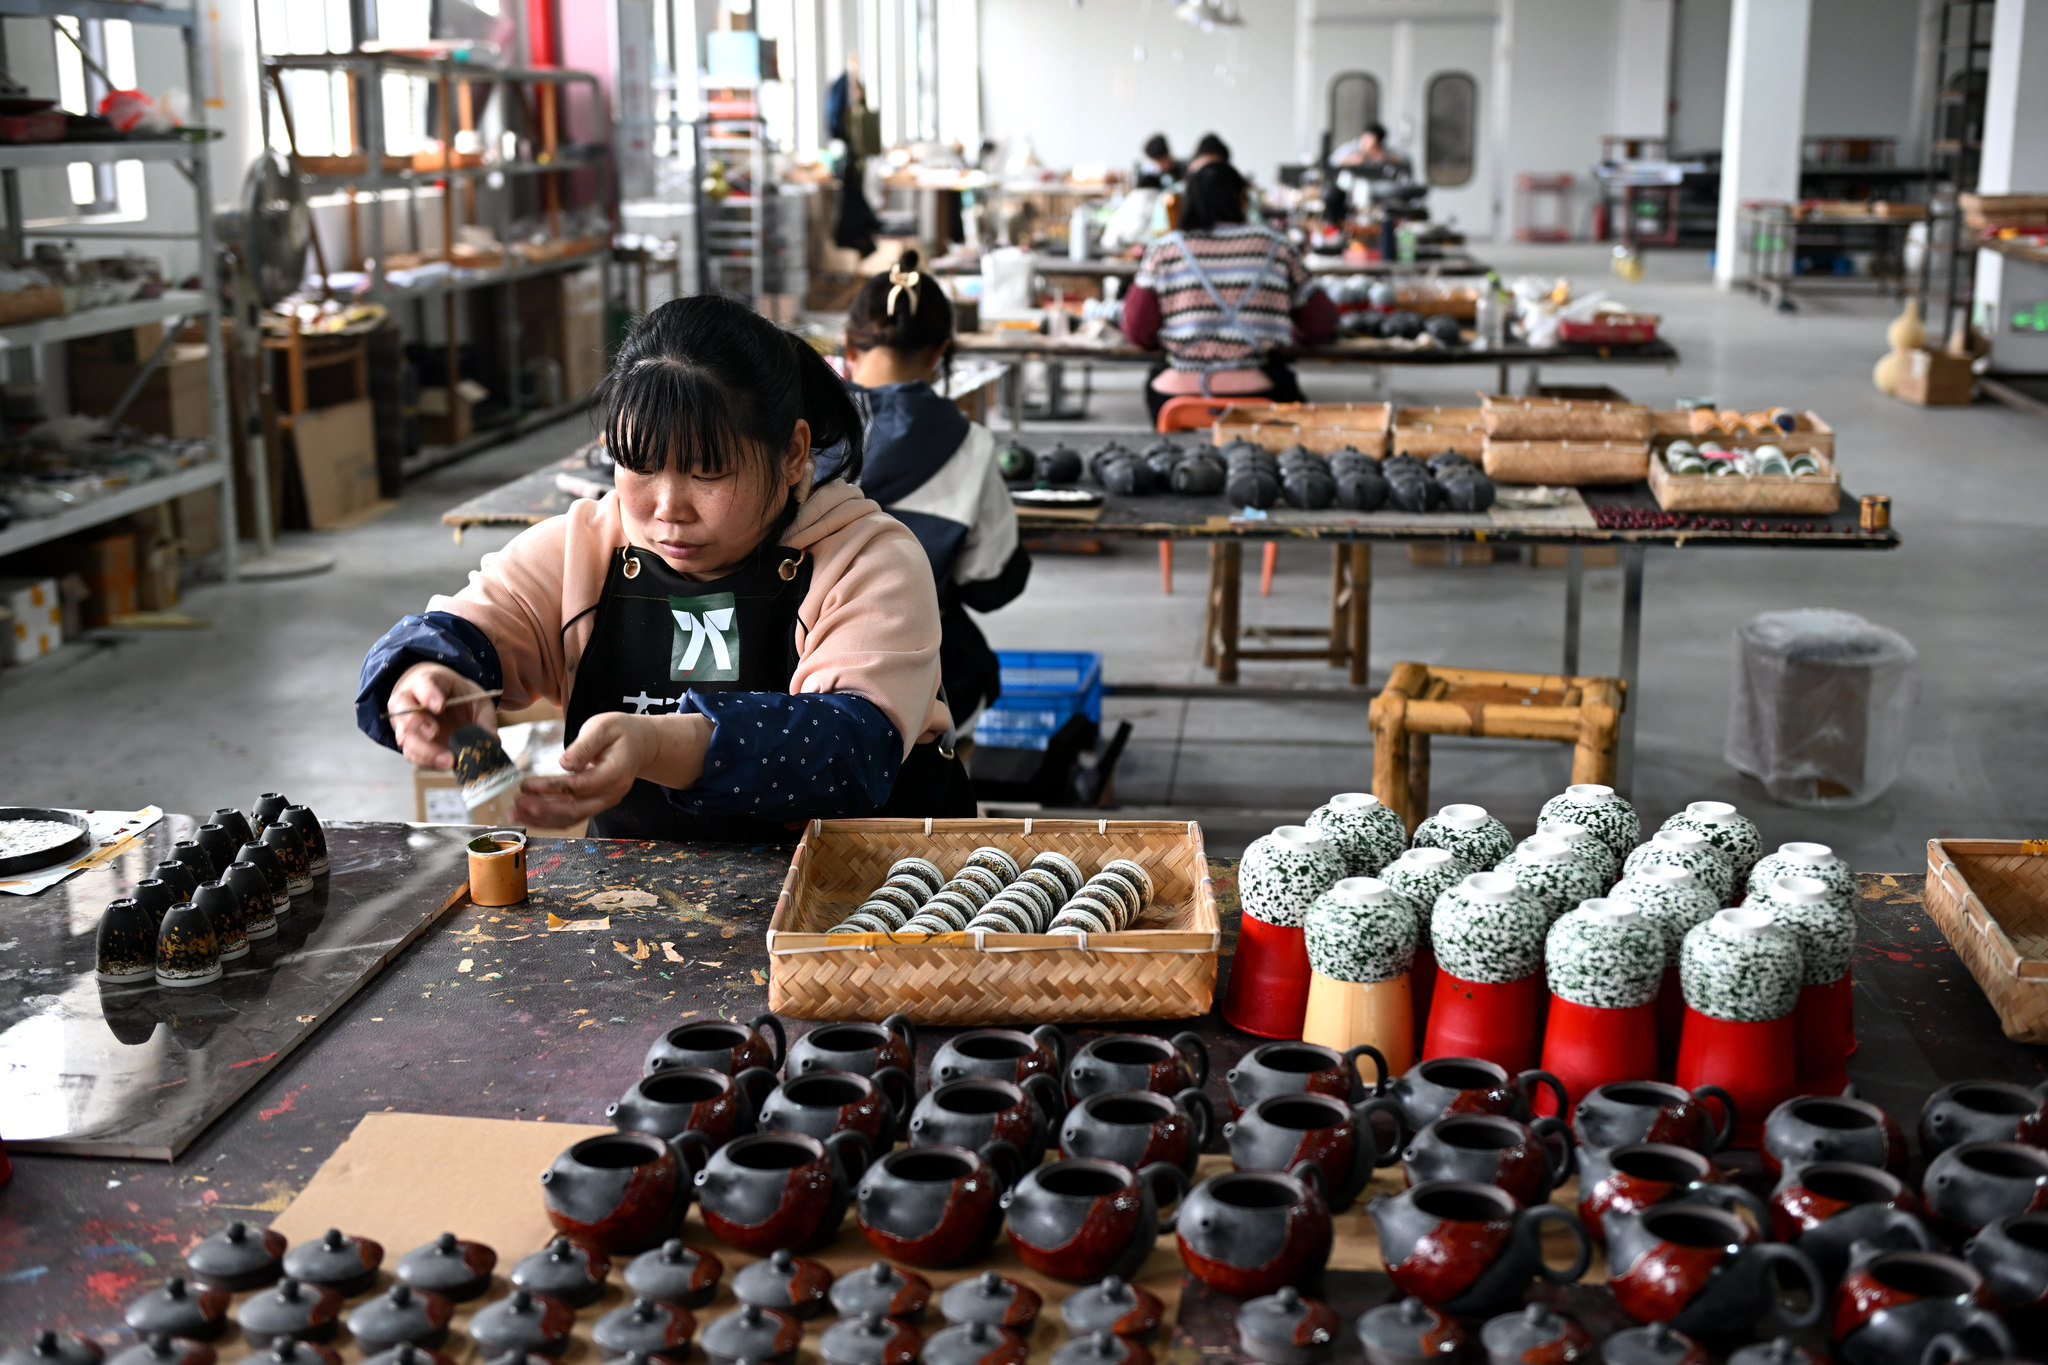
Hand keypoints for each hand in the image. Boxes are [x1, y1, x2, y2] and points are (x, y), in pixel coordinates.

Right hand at [389, 662, 496, 769]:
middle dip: (418, 723)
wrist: (443, 701)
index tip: (439, 706)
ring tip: (447, 759)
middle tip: (434, 732)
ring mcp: (405, 724)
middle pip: (405, 712)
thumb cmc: (457, 697)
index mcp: (426, 682)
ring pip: (405, 738)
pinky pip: (413, 755)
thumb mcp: (477, 699)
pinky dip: (429, 762)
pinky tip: (445, 764)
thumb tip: (492, 741)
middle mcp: (408, 702)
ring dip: (424, 750)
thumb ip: (484, 718)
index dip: (429, 695)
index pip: (423, 684)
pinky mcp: (410, 744)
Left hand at [514, 712, 661, 826]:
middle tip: (516, 804)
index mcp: (615, 774)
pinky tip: (529, 814)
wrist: (641, 745)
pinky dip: (548, 817)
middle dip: (542, 810)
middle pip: (574, 810)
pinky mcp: (594, 804)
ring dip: (541, 818)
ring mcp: (604, 802)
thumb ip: (584, 746)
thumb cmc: (621, 732)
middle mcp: (611, 794)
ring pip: (571, 818)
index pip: (580, 786)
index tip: (527, 786)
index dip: (551, 788)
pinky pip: (571, 816)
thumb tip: (564, 764)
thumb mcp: (604, 727)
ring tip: (516, 813)